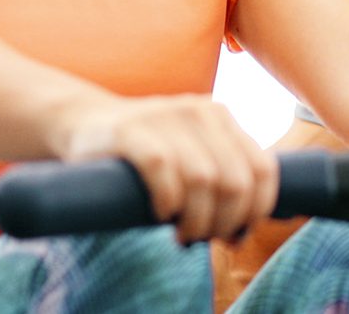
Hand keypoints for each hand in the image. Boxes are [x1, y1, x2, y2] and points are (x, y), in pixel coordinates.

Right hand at [59, 94, 277, 243]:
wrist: (84, 123)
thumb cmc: (145, 151)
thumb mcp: (191, 150)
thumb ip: (221, 170)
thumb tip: (255, 220)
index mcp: (221, 116)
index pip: (264, 168)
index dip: (257, 210)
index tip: (237, 234)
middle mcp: (198, 110)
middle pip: (236, 181)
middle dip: (224, 222)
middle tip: (202, 238)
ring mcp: (164, 116)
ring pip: (204, 180)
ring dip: (196, 221)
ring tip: (182, 235)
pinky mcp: (130, 130)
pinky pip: (162, 170)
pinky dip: (166, 202)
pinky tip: (159, 214)